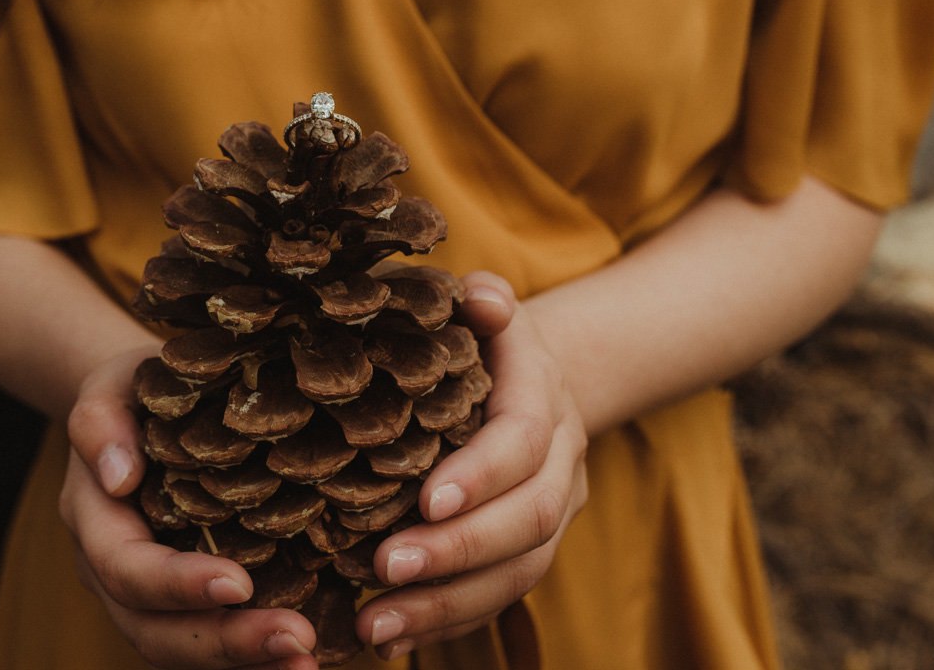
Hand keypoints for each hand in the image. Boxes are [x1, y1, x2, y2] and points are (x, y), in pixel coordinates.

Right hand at [63, 348, 319, 669]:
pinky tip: (305, 658)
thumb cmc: (136, 388)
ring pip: (181, 650)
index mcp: (94, 518)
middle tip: (297, 640)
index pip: (126, 567)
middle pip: (153, 630)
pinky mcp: (184, 601)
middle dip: (223, 643)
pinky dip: (253, 659)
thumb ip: (101, 420)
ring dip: (245, 663)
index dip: (177, 584)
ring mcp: (146, 594)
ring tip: (307, 663)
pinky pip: (210, 643)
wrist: (141, 407)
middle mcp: (112, 569)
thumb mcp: (113, 383)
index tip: (239, 583)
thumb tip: (118, 475)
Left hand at [358, 272, 588, 659]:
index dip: (480, 476)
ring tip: (374, 626)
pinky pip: (499, 599)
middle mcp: (559, 465)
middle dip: (456, 552)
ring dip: (446, 606)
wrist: (539, 377)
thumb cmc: (486, 340)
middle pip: (526, 522)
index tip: (424, 502)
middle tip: (383, 569)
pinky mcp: (528, 552)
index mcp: (543, 401)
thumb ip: (484, 302)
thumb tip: (481, 298)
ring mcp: (550, 515)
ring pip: (517, 574)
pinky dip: (447, 623)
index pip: (520, 443)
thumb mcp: (487, 310)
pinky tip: (391, 639)